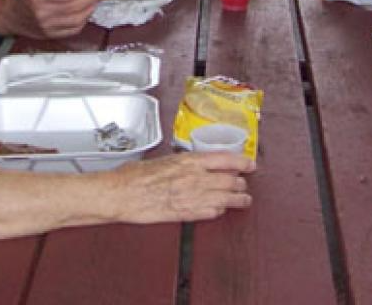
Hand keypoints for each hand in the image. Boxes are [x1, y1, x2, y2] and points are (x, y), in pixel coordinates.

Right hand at [0, 0, 105, 38]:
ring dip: (89, 11)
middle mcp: (43, 14)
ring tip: (95, 2)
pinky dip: (82, 23)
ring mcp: (47, 27)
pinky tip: (86, 14)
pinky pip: (71, 31)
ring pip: (75, 21)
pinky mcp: (49, 35)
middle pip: (73, 8)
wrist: (4, 16)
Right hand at [107, 151, 253, 223]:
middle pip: (230, 180)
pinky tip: (220, 210)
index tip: (249, 164)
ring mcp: (192, 196)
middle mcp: (195, 178)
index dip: (242, 162)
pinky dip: (219, 211)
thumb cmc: (135, 176)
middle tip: (244, 184)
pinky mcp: (186, 213)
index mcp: (190, 160)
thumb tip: (191, 165)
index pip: (226, 159)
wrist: (122, 194)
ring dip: (238, 199)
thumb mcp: (163, 160)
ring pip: (226, 198)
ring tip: (244, 200)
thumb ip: (182, 164)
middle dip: (241, 183)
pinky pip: (211, 212)